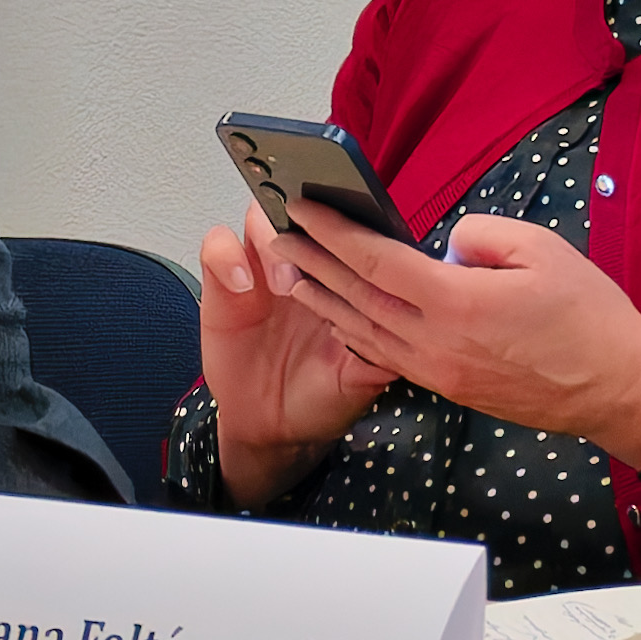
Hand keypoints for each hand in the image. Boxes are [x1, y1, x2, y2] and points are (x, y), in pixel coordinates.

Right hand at [192, 205, 397, 503]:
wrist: (275, 429)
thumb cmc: (323, 396)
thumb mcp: (363, 376)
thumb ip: (387, 346)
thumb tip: (423, 324)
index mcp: (338, 277)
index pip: (342, 228)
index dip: (347, 215)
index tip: (354, 212)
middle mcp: (299, 265)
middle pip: (298, 210)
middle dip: (305, 218)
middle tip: (311, 245)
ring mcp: (259, 273)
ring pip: (258, 217)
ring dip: (270, 239)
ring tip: (282, 283)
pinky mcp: (222, 287)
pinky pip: (217, 247)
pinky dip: (229, 257)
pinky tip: (244, 286)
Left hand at [265, 212, 640, 463]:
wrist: (618, 388)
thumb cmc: (589, 316)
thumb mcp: (541, 250)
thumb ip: (480, 235)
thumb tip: (445, 244)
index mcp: (457, 303)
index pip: (377, 261)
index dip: (334, 232)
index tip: (303, 206)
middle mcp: (437, 343)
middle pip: (358, 298)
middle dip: (313, 262)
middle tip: (276, 234)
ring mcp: (440, 372)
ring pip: (364, 332)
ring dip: (323, 300)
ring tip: (290, 272)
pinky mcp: (450, 388)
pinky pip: (387, 356)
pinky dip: (354, 332)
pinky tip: (338, 317)